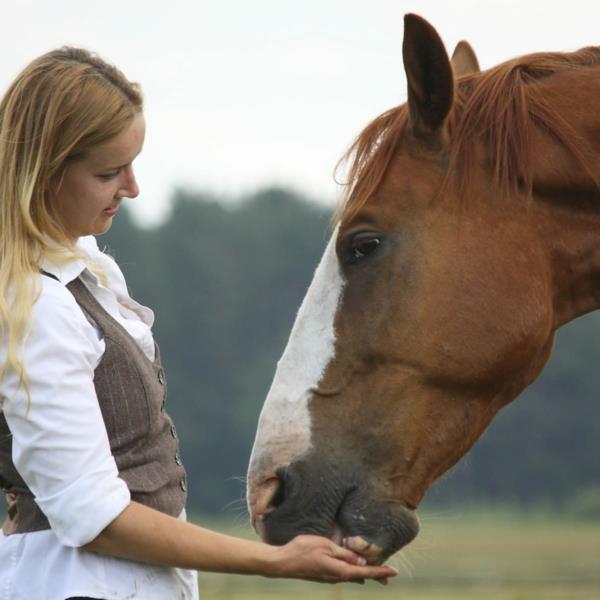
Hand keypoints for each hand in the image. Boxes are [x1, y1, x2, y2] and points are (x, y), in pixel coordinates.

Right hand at [263, 534, 397, 583]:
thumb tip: (362, 560)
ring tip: (377, 573)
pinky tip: (356, 572)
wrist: (283, 563)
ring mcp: (330, 577)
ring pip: (353, 576)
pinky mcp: (323, 575)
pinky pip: (344, 575)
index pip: (366, 570)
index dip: (380, 571)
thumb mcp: (326, 546)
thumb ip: (344, 554)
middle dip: (376, 574)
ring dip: (366, 573)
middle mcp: (337, 577)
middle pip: (361, 575)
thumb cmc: (303, 550)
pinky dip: (354, 572)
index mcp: (340, 570)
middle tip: (390, 574)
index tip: (395, 572)